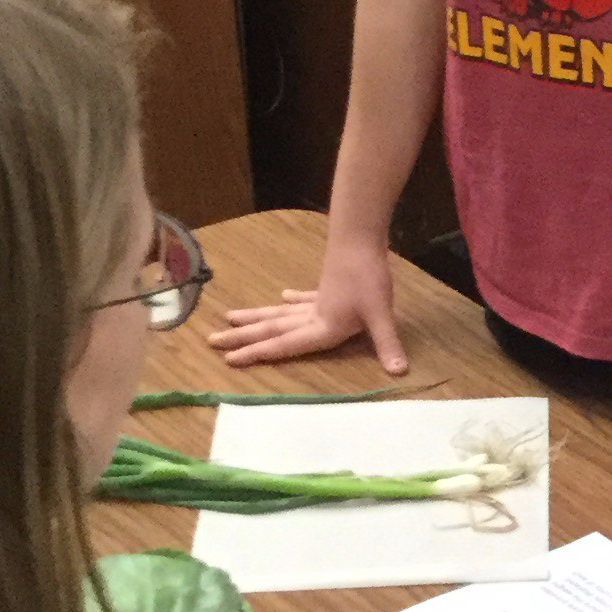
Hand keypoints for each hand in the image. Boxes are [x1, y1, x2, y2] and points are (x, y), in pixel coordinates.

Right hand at [208, 235, 406, 374]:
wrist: (361, 238)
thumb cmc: (369, 278)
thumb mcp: (381, 314)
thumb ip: (387, 345)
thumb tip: (399, 373)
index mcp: (322, 327)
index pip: (285, 345)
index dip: (258, 353)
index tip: (229, 360)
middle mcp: (313, 316)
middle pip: (273, 328)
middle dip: (243, 337)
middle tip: (212, 342)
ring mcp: (317, 300)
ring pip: (280, 313)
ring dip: (256, 318)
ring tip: (229, 318)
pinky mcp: (326, 287)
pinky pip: (304, 299)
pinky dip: (292, 302)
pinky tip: (283, 298)